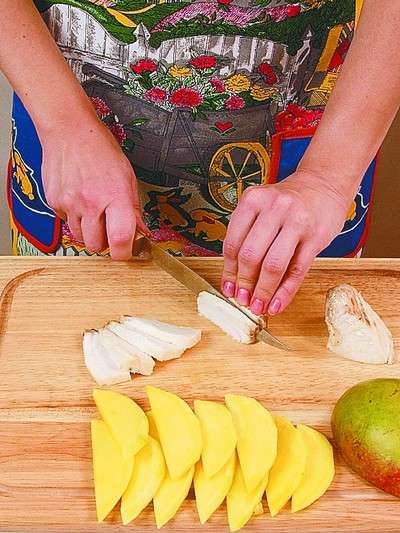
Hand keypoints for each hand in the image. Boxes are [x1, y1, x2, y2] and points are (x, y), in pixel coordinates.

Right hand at [40, 117, 148, 259]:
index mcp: (115, 196)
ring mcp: (70, 204)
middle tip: (110, 229)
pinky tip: (80, 201)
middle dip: (105, 243)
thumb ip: (134, 209)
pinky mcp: (54, 202)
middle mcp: (91, 203)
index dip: (124, 252)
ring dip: (89, 231)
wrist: (69, 130)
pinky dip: (75, 218)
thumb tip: (141, 232)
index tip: (127, 250)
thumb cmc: (100, 149)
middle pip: (96, 246)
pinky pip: (67, 222)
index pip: (120, 240)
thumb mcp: (127, 177)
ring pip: (81, 237)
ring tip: (95, 211)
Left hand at [221, 170, 353, 314]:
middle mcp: (273, 208)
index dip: (228, 271)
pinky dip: (285, 292)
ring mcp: (296, 222)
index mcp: (253, 200)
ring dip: (263, 291)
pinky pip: (297, 271)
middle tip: (242, 299)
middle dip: (244, 283)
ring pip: (274, 265)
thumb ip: (248, 235)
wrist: (324, 185)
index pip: (233, 243)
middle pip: (251, 255)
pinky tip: (277, 304)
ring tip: (258, 306)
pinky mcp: (316, 237)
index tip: (228, 288)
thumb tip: (235, 277)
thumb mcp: (261, 207)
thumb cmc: (288, 202)